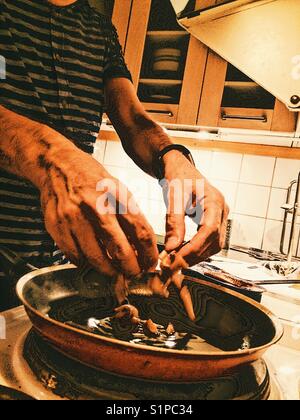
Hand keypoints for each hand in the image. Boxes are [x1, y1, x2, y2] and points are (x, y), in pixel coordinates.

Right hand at [40, 147, 157, 276]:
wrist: (56, 165)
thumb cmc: (89, 176)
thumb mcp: (117, 187)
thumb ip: (129, 214)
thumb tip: (140, 244)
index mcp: (116, 195)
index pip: (140, 231)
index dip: (148, 253)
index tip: (150, 262)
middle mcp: (96, 206)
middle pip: (120, 249)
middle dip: (131, 268)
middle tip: (133, 273)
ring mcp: (74, 218)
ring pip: (96, 258)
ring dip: (109, 270)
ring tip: (115, 271)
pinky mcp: (57, 227)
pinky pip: (75, 256)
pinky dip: (86, 263)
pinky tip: (93, 260)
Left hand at [162, 151, 228, 267]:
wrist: (180, 168)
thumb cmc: (178, 177)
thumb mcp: (174, 196)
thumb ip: (174, 221)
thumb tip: (172, 247)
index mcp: (214, 201)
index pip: (210, 230)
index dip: (194, 247)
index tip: (177, 257)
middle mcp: (221, 210)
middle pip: (214, 241)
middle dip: (194, 255)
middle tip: (172, 264)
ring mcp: (219, 217)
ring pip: (214, 245)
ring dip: (196, 256)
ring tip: (175, 261)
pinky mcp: (213, 222)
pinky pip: (210, 241)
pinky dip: (197, 250)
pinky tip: (181, 253)